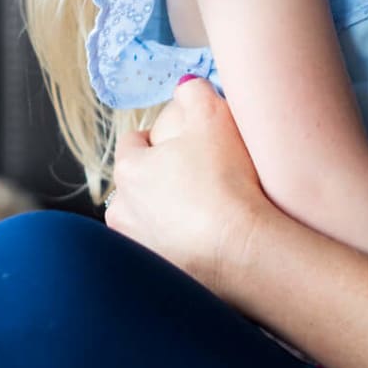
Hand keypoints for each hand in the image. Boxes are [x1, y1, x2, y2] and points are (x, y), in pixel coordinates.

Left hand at [105, 76, 275, 289]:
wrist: (245, 253)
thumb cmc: (227, 183)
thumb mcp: (214, 118)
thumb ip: (195, 93)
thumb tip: (186, 88)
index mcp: (130, 171)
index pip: (134, 144)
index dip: (159, 141)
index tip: (184, 146)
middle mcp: (122, 213)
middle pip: (137, 186)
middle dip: (160, 181)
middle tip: (198, 180)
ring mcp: (138, 249)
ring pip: (146, 223)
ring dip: (165, 218)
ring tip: (203, 216)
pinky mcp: (159, 279)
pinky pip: (164, 255)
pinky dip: (178, 248)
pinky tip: (206, 245)